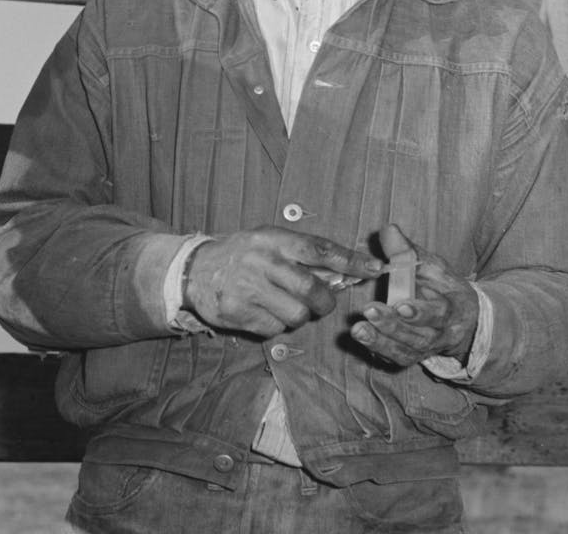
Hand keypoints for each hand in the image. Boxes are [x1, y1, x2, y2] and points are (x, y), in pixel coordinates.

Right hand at [183, 226, 382, 336]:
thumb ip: (301, 254)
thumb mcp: (269, 241)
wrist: (193, 269)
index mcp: (273, 239)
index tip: (373, 268)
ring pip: (296, 314)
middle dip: (325, 301)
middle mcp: (261, 262)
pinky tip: (264, 311)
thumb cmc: (242, 254)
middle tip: (322, 302)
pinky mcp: (237, 313)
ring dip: (298, 315)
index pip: (318, 249)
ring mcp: (248, 289)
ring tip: (284, 304)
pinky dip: (276, 324)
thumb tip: (343, 272)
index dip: (349, 260)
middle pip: (311, 289)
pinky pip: (274, 329)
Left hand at [350, 224, 478, 366]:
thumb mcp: (432, 265)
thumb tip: (387, 229)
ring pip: (406, 351)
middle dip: (394, 326)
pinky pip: (397, 359)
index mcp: (452, 309)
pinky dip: (380, 351)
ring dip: (381, 341)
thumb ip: (408, 251)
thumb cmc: (443, 287)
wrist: (462, 321)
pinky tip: (363, 340)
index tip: (400, 305)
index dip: (421, 312)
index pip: (439, 313)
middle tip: (370, 312)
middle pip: (419, 337)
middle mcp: (441, 335)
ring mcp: (426, 349)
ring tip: (359, 330)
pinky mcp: (412, 356)